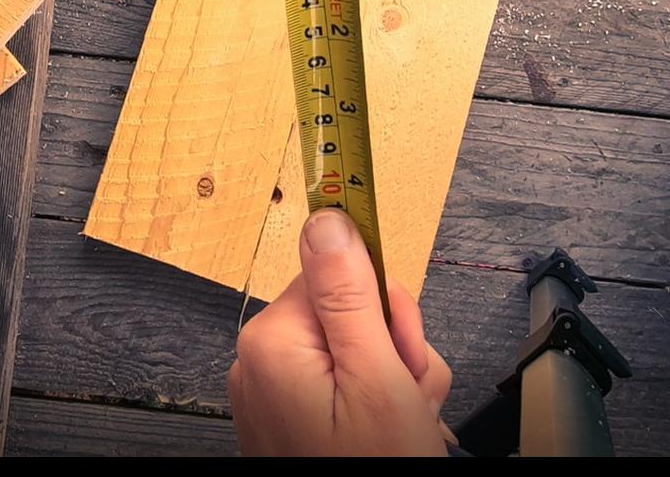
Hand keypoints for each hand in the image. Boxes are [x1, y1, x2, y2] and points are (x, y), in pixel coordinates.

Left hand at [227, 209, 452, 455]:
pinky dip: (379, 406)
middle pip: (351, 311)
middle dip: (395, 347)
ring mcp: (277, 396)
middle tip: (406, 396)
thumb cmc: (370, 472)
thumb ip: (351, 292)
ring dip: (396, 381)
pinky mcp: (294, 421)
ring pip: (359, 351)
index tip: (400, 342)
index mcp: (274, 340)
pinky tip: (391, 436)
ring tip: (403, 425)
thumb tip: (328, 217)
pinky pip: (347, 387)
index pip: (339, 272)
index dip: (384, 305)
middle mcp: (262, 362)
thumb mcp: (376, 376)